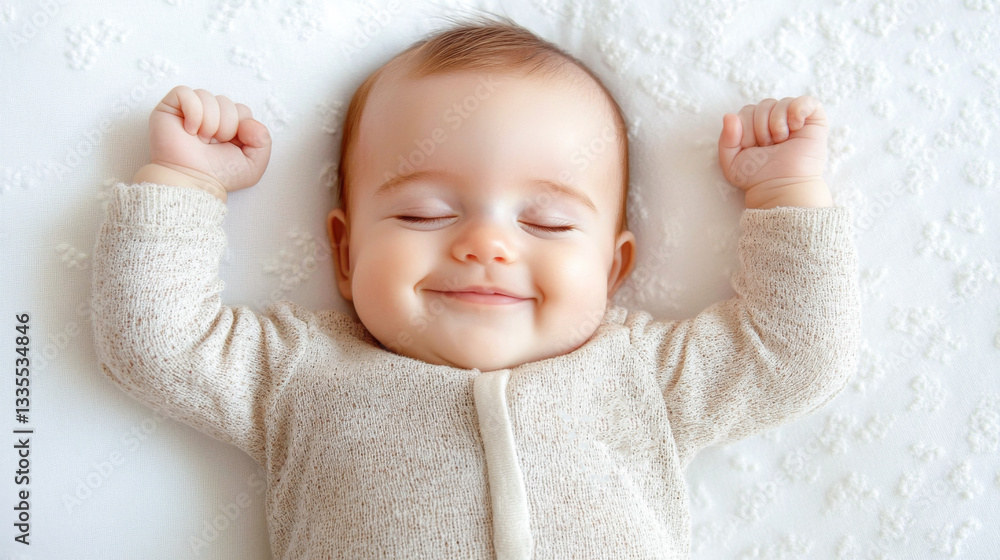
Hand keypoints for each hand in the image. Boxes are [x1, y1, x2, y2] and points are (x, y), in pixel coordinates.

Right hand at [133, 86, 271, 201]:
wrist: (191, 181)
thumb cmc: (218, 175)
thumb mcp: (254, 164)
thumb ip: (263, 141)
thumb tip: (249, 121)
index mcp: (229, 126)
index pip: (242, 110)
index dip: (242, 126)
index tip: (232, 144)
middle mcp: (209, 116)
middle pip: (227, 101)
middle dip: (227, 125)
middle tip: (214, 144)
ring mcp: (189, 111)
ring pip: (207, 96)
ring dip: (210, 121)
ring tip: (202, 139)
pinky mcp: (170, 108)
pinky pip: (185, 92)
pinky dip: (193, 112)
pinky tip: (190, 130)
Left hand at [718, 96, 831, 208]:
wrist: (780, 187)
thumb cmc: (757, 177)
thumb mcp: (731, 161)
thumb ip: (726, 138)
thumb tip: (729, 115)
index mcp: (756, 127)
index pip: (747, 110)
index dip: (746, 128)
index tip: (753, 146)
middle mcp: (775, 121)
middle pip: (764, 105)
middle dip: (761, 126)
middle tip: (768, 146)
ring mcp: (795, 120)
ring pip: (781, 103)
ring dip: (777, 123)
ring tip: (781, 141)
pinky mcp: (814, 122)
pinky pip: (807, 101)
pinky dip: (798, 110)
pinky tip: (795, 127)